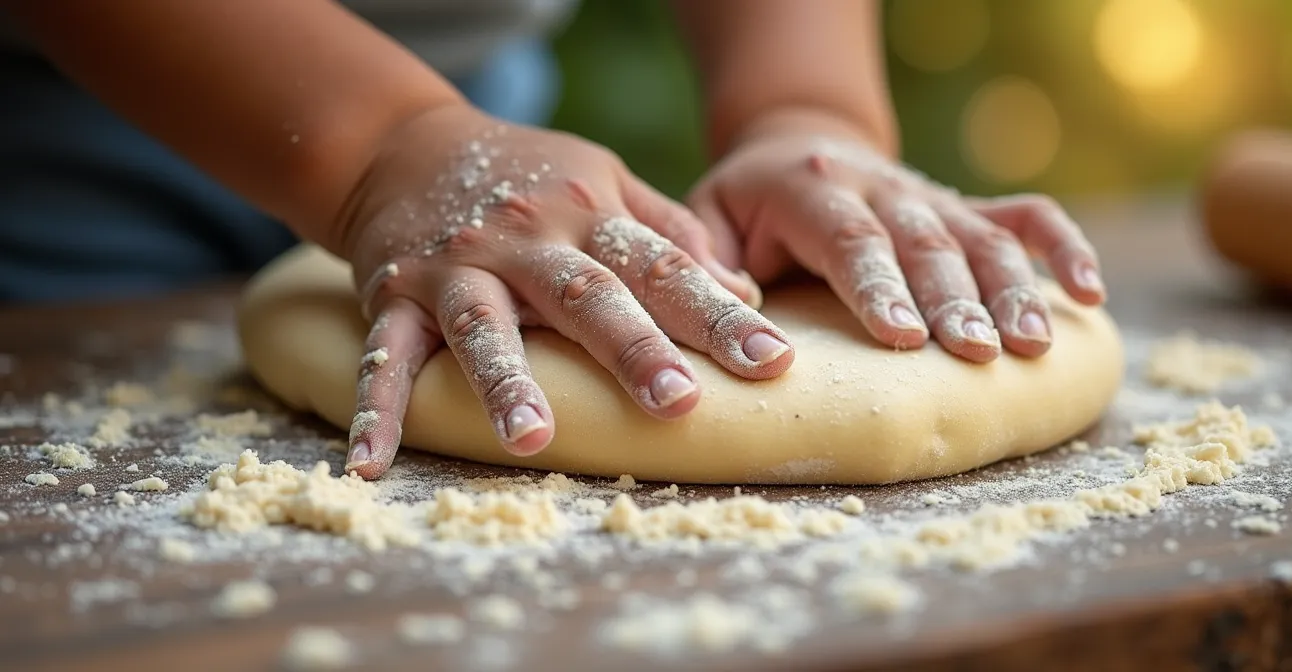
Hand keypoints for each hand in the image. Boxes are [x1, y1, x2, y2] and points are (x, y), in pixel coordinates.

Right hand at [331, 105, 795, 477]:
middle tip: (679, 402)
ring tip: (533, 440)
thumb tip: (745, 289)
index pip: (664, 266)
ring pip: (484, 327)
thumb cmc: (528, 176)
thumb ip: (670, 230)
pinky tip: (371, 464)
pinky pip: (385, 355)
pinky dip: (377, 409)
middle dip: (633, 349)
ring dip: (506, 383)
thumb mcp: (604, 180)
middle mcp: (527, 241)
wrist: (403, 143)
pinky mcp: (394, 295)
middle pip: (586, 295)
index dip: (718, 314)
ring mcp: (456, 269)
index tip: (772, 361)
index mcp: (589, 213)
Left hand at [688, 110, 1105, 362]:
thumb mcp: (707, 218)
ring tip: (1034, 345)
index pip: (850, 238)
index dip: (878, 286)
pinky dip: (1061, 248)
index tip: (902, 337)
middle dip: (954, 299)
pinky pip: (1024, 217)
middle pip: (924, 242)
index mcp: (811, 189)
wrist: (795, 148)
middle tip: (980, 352)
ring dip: (1013, 289)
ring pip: (981, 236)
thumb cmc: (745, 205)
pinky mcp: (963, 207)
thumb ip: (711, 258)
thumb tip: (738, 301)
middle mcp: (880, 187)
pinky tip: (1089, 294)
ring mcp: (929, 195)